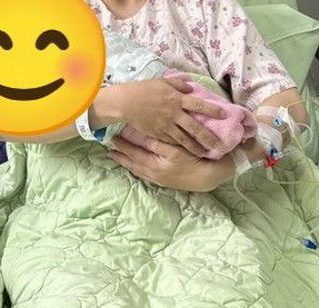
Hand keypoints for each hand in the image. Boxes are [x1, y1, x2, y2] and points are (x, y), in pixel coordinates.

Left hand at [107, 137, 233, 191]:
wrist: (208, 178)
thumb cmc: (194, 160)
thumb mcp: (177, 150)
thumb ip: (159, 143)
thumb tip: (143, 136)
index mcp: (156, 165)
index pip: (136, 154)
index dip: (124, 146)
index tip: (113, 139)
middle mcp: (155, 174)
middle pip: (134, 164)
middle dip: (122, 156)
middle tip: (110, 149)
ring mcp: (159, 179)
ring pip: (138, 170)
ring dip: (127, 163)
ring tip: (116, 156)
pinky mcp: (164, 181)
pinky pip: (145, 175)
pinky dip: (137, 169)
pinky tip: (134, 166)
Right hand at [108, 78, 226, 157]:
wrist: (127, 102)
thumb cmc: (145, 89)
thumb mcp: (163, 82)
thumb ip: (179, 85)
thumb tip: (191, 88)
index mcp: (177, 99)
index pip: (199, 105)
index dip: (212, 110)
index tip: (224, 115)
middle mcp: (174, 113)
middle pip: (195, 128)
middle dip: (208, 137)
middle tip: (219, 145)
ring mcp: (166, 125)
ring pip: (185, 139)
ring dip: (196, 147)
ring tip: (205, 154)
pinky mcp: (158, 134)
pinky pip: (172, 142)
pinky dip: (181, 147)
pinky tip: (188, 153)